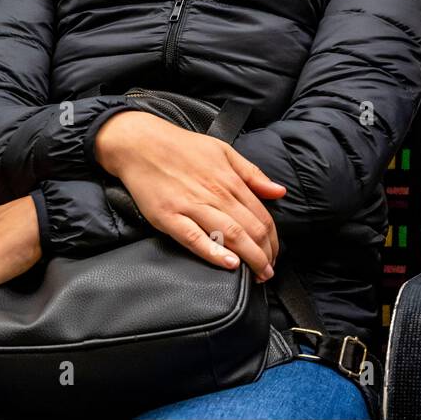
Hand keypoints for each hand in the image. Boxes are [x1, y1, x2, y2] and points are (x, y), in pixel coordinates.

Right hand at [94, 111, 286, 280]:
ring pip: (230, 235)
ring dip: (249, 258)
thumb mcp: (224, 151)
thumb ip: (253, 174)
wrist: (141, 144)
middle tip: (269, 272)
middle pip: (251, 229)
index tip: (275, 254)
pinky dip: (214, 252)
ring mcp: (191, 206)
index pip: (262, 216)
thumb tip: (279, 191)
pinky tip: (229, 264)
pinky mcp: (169, 217)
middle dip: (265, 254)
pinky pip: (194, 238)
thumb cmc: (183, 147)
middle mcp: (216, 194)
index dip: (273, 239)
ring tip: (258, 275)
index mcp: (230, 181)